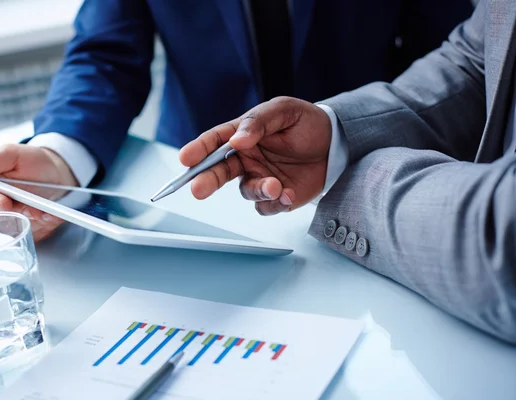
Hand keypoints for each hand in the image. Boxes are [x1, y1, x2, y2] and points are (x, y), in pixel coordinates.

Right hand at [0, 144, 77, 240]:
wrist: (59, 173)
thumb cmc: (32, 162)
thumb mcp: (11, 155)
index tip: (4, 202)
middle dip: (18, 213)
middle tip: (33, 209)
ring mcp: (13, 221)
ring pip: (17, 229)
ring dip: (35, 220)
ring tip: (46, 211)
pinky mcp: (29, 231)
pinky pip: (35, 234)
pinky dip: (47, 225)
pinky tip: (53, 215)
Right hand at [179, 97, 331, 215]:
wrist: (335, 143)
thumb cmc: (306, 122)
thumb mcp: (284, 110)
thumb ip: (259, 122)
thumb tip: (237, 140)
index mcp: (242, 135)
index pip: (215, 141)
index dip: (198, 149)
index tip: (186, 158)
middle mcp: (245, 158)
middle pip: (218, 172)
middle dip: (205, 181)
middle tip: (197, 189)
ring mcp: (259, 178)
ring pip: (245, 191)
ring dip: (258, 189)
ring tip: (276, 186)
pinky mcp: (275, 196)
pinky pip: (266, 206)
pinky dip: (276, 203)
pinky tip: (289, 193)